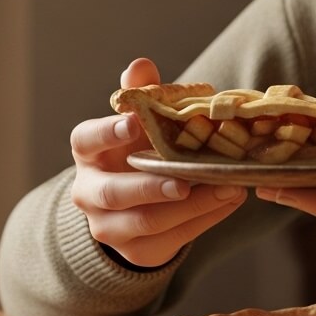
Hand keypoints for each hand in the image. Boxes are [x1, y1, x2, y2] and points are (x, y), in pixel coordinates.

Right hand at [69, 57, 245, 267]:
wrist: (130, 207)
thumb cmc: (137, 151)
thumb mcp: (137, 122)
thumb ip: (140, 94)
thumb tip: (141, 64)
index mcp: (88, 153)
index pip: (87, 140)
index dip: (107, 132)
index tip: (135, 123)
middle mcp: (89, 192)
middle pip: (114, 193)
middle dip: (151, 187)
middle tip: (185, 180)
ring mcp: (109, 227)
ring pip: (146, 222)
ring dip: (190, 207)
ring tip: (228, 187)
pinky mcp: (137, 251)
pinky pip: (171, 239)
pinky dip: (204, 220)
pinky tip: (229, 200)